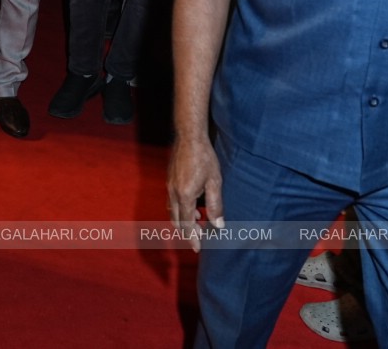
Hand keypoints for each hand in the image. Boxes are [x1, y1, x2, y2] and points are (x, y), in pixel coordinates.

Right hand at [167, 136, 222, 250]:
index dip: (192, 238)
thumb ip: (215, 205)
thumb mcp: (215, 182)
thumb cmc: (204, 158)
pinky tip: (192, 206)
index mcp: (185, 196)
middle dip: (187, 231)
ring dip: (184, 220)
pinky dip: (181, 210)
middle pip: (177, 220)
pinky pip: (172, 201)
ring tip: (198, 222)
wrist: (189, 137)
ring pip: (173, 211)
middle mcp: (173, 193)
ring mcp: (169, 186)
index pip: (187, 224)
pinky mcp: (169, 180)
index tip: (197, 248)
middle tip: (200, 237)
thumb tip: (218, 225)